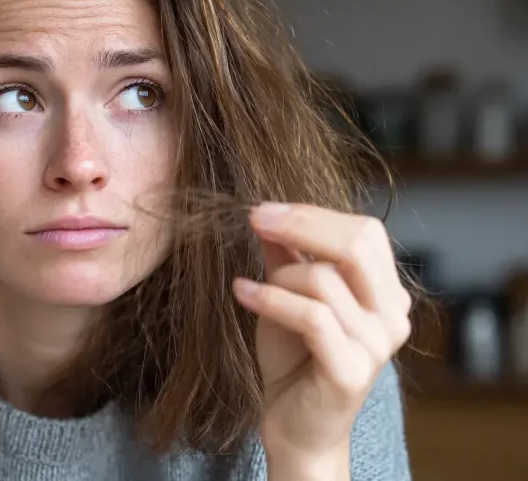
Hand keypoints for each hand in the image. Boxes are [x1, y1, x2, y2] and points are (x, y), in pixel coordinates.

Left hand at [232, 202, 411, 477]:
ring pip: (325, 280)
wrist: (295, 426)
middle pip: (357, 244)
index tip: (264, 209)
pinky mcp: (351, 370)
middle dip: (301, 224)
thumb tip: (266, 212)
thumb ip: (285, 255)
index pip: (365, 231)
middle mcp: (392, 315)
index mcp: (386, 292)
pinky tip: (242, 293)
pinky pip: (311, 316)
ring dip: (278, 276)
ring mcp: (377, 344)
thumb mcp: (287, 295)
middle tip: (254, 217)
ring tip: (250, 288)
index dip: (314, 214)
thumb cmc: (294, 359)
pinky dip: (270, 299)